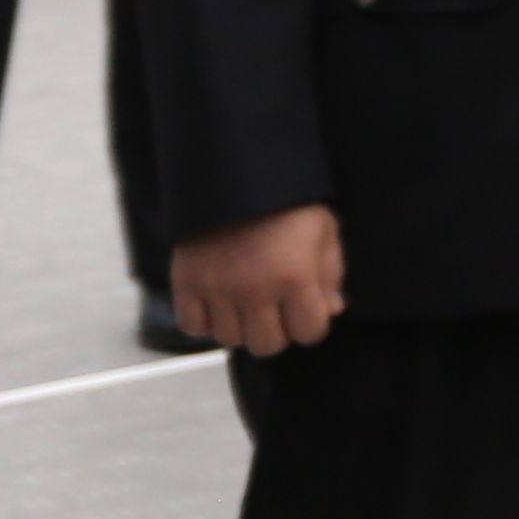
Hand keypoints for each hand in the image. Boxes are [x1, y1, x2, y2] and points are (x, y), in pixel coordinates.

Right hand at [172, 204, 344, 357]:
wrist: (235, 173)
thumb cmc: (288, 201)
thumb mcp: (324, 228)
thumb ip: (331, 273)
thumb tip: (333, 310)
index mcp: (295, 277)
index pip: (309, 333)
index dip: (311, 322)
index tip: (306, 308)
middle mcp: (255, 291)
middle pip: (267, 345)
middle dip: (277, 331)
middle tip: (276, 309)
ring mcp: (217, 290)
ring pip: (230, 339)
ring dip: (242, 326)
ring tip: (246, 303)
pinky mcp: (186, 283)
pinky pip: (192, 326)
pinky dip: (206, 321)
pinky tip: (218, 303)